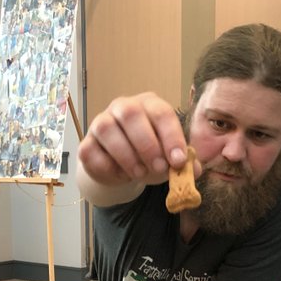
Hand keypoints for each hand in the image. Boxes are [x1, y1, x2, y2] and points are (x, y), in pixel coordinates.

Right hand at [79, 92, 196, 185]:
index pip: (160, 112)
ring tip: (139, 174)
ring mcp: (100, 123)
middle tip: (159, 168)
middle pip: (130, 114)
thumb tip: (194, 171)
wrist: (122, 169)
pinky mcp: (86, 144)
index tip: (179, 161)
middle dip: (147, 144)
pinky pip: (91, 152)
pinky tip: (121, 175)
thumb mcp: (169, 158)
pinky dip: (108, 168)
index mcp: (149, 105)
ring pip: (107, 130)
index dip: (171, 136)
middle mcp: (122, 107)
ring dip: (126, 155)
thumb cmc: (150, 156)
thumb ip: (184, 163)